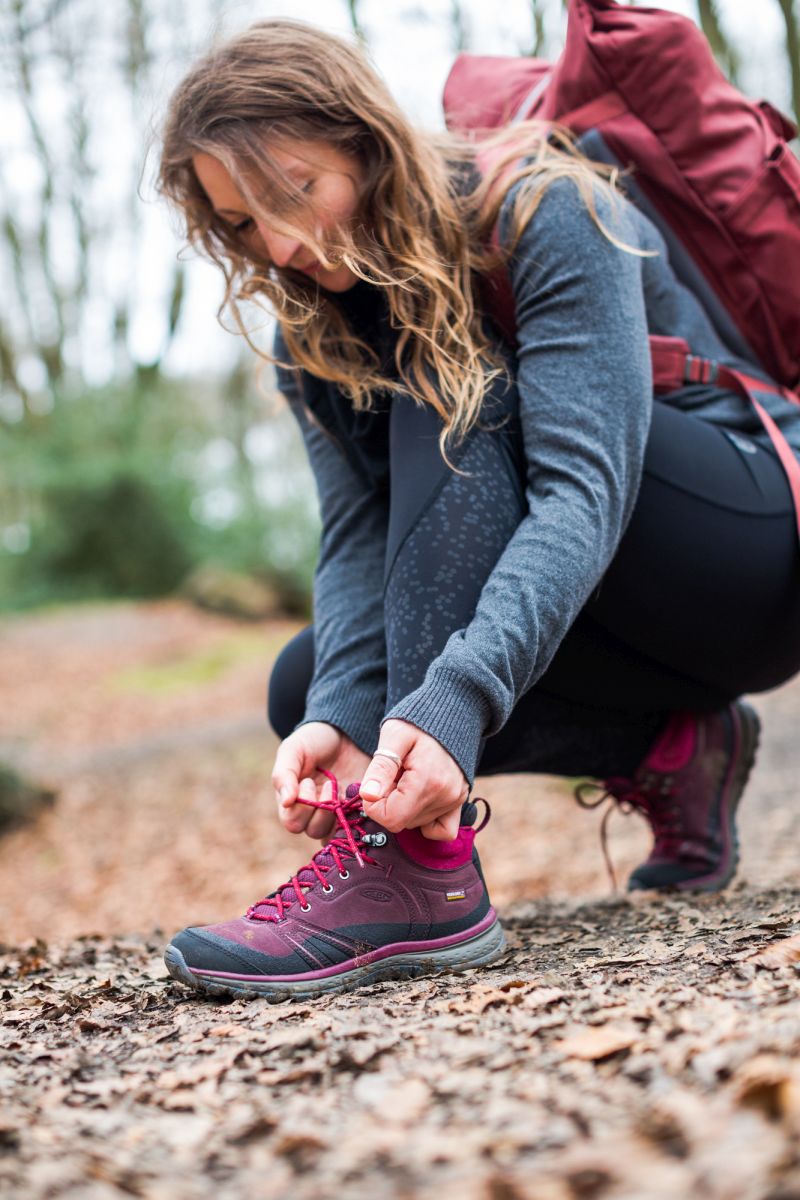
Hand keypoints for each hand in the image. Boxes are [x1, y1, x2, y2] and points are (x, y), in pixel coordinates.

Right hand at [272, 722, 371, 840]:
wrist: (345, 731)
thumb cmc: (314, 740)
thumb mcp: (293, 749)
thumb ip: (284, 774)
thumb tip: (286, 802)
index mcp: (293, 800)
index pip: (292, 822)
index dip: (301, 807)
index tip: (308, 781)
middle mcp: (313, 811)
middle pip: (312, 830)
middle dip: (320, 810)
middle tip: (328, 784)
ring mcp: (336, 812)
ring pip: (333, 832)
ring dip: (336, 812)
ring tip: (339, 787)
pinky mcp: (355, 809)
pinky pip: (354, 827)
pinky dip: (354, 818)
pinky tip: (353, 797)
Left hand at [359, 719, 468, 840]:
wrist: (451, 711)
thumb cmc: (417, 721)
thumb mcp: (394, 736)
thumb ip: (381, 767)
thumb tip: (368, 796)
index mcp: (427, 781)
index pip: (391, 818)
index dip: (374, 806)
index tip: (374, 785)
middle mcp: (445, 796)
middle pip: (402, 823)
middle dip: (388, 804)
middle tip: (392, 776)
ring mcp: (455, 801)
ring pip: (416, 825)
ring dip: (404, 807)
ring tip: (406, 778)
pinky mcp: (460, 802)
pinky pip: (442, 830)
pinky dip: (426, 823)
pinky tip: (416, 801)